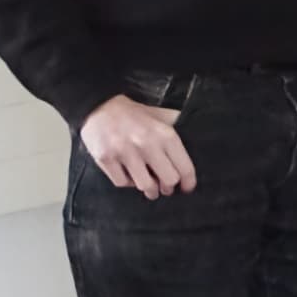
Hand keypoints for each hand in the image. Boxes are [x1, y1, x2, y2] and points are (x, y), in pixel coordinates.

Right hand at [80, 94, 194, 198]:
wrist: (99, 106)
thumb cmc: (134, 114)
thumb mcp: (161, 115)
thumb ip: (178, 126)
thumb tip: (196, 139)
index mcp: (165, 134)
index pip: (184, 167)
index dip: (188, 182)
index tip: (186, 188)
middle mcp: (147, 144)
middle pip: (168, 180)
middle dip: (168, 188)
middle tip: (166, 188)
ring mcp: (124, 152)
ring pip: (145, 185)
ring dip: (150, 190)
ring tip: (150, 189)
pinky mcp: (105, 158)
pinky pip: (122, 183)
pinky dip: (128, 184)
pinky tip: (130, 178)